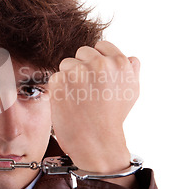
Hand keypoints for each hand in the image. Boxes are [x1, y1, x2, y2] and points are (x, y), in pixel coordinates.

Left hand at [49, 41, 139, 174]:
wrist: (96, 142)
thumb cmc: (113, 118)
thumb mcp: (132, 92)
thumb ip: (132, 70)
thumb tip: (130, 57)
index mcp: (120, 62)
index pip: (101, 46)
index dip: (97, 60)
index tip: (96, 76)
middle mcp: (99, 63)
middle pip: (82, 52)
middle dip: (82, 67)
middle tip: (87, 89)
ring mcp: (78, 71)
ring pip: (67, 64)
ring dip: (69, 77)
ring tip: (78, 98)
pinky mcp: (60, 81)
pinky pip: (56, 77)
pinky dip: (59, 89)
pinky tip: (69, 102)